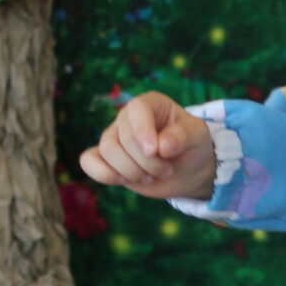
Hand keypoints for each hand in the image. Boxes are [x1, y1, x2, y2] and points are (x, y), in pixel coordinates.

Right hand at [80, 91, 216, 200]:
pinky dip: (102, 173)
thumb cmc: (192, 145)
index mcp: (149, 104)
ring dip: (132, 171)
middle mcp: (127, 118)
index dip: (142, 131)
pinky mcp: (106, 158)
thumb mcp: (197, 136)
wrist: (187, 168)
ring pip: (107, 150)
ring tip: (153, 176)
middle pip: (122, 137)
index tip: (155, 151)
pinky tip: (123, 180)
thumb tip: (162, 146)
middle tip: (167, 170)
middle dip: (146, 161)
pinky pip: (88, 161)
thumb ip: (181, 137)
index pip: (136, 109)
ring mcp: (114, 137)